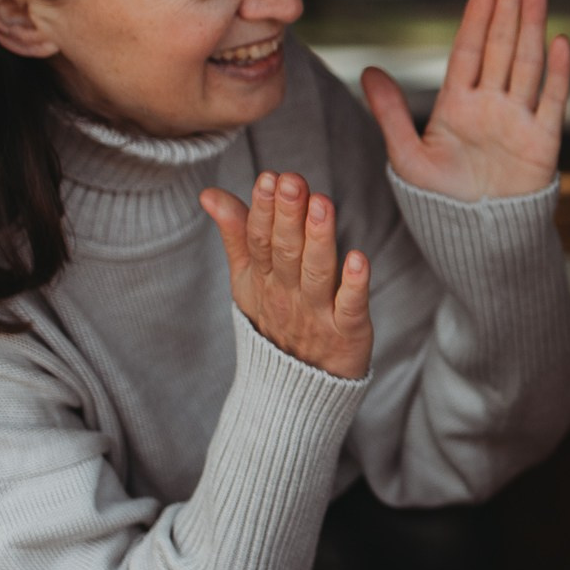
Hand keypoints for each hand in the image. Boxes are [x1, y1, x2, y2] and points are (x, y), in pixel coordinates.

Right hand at [201, 172, 373, 381]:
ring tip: (323, 205)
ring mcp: (316, 313)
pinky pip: (349, 307)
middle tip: (293, 181)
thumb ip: (236, 234)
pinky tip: (359, 259)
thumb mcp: (247, 280)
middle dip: (289, 215)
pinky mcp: (346, 332)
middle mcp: (287, 293)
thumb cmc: (274, 322)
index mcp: (263, 278)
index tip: (269, 177)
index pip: (259, 239)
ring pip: (316, 273)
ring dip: (319, 239)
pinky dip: (354, 285)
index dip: (263, 209)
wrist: (292, 392)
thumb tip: (210, 193)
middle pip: (286, 251)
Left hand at [362, 0, 569, 201]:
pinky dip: (557, 74)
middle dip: (510, 4)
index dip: (477, 18)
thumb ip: (390, 114)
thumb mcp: (407, 157)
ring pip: (527, 64)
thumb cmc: (440, 203)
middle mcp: (491, 105)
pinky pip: (550, 102)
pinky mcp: (541, 143)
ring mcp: (518, 121)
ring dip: (533, 25)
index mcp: (458, 104)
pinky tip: (559, 42)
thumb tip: (369, 71)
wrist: (476, 241)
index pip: (469, 51)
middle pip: (503, 45)